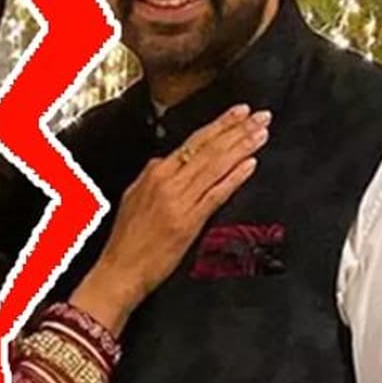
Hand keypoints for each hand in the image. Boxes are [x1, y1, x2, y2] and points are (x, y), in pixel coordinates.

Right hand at [87, 104, 270, 313]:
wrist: (120, 270)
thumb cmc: (126, 239)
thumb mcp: (133, 196)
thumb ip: (153, 176)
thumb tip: (166, 160)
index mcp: (155, 173)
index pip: (194, 141)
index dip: (220, 124)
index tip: (239, 112)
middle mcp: (168, 182)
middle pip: (209, 149)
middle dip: (237, 130)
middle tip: (261, 116)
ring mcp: (180, 200)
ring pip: (215, 166)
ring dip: (241, 147)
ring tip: (261, 134)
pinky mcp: (189, 222)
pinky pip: (215, 194)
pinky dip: (234, 177)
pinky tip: (250, 165)